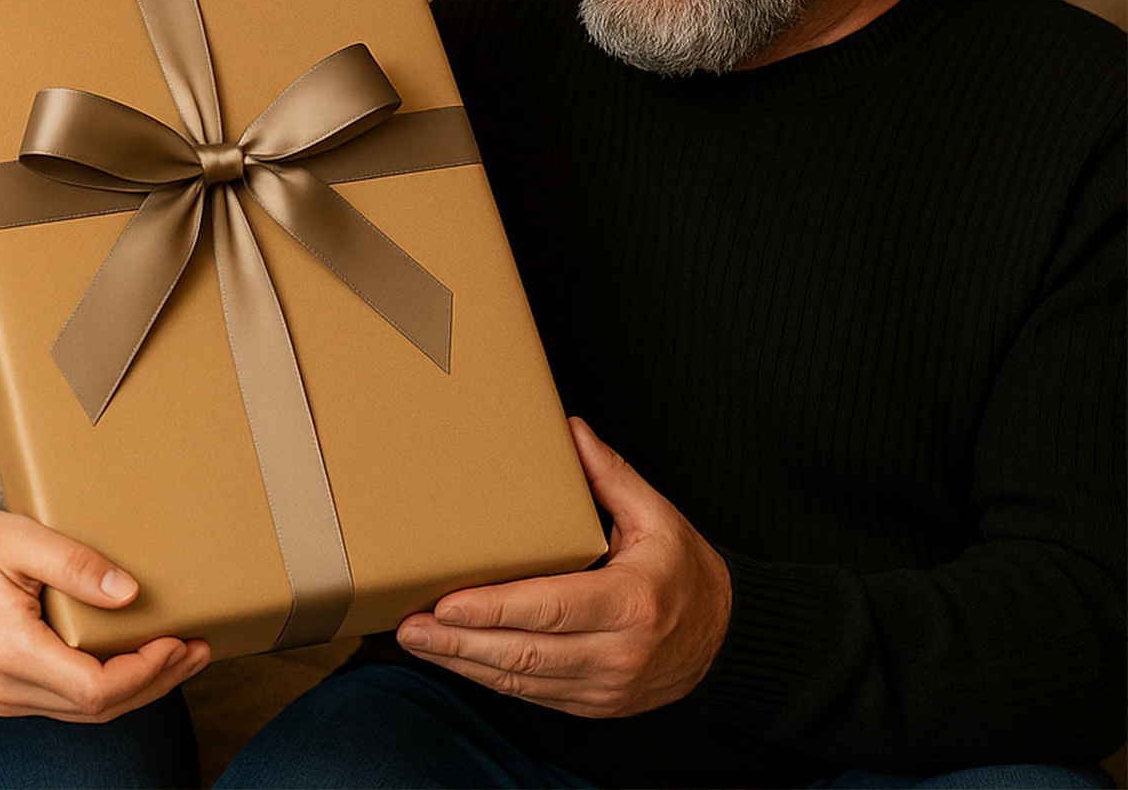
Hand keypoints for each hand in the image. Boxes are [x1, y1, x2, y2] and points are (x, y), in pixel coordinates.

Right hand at [0, 509, 210, 720]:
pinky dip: (112, 687)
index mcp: (10, 650)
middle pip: (98, 708)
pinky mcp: (11, 690)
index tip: (179, 640)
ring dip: (139, 688)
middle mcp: (7, 687)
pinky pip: (71, 702)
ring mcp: (6, 695)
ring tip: (183, 655)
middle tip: (198, 649)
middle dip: (156, 681)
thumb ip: (75, 565)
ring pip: (88, 712)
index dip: (144, 672)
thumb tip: (129, 592)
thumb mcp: (21, 538)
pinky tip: (140, 662)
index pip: (94, 688)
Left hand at [395, 418, 729, 717]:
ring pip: (521, 681)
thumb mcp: (658, 516)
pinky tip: (457, 658)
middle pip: (525, 653)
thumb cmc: (686, 571)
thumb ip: (611, 474)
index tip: (448, 601)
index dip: (495, 609)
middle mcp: (616, 654)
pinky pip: (533, 695)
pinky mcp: (593, 706)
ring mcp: (604, 688)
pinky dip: (490, 679)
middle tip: (410, 623)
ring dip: (464, 663)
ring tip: (417, 640)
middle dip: (460, 641)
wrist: (726, 640)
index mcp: (631, 603)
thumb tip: (570, 430)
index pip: (551, 609)